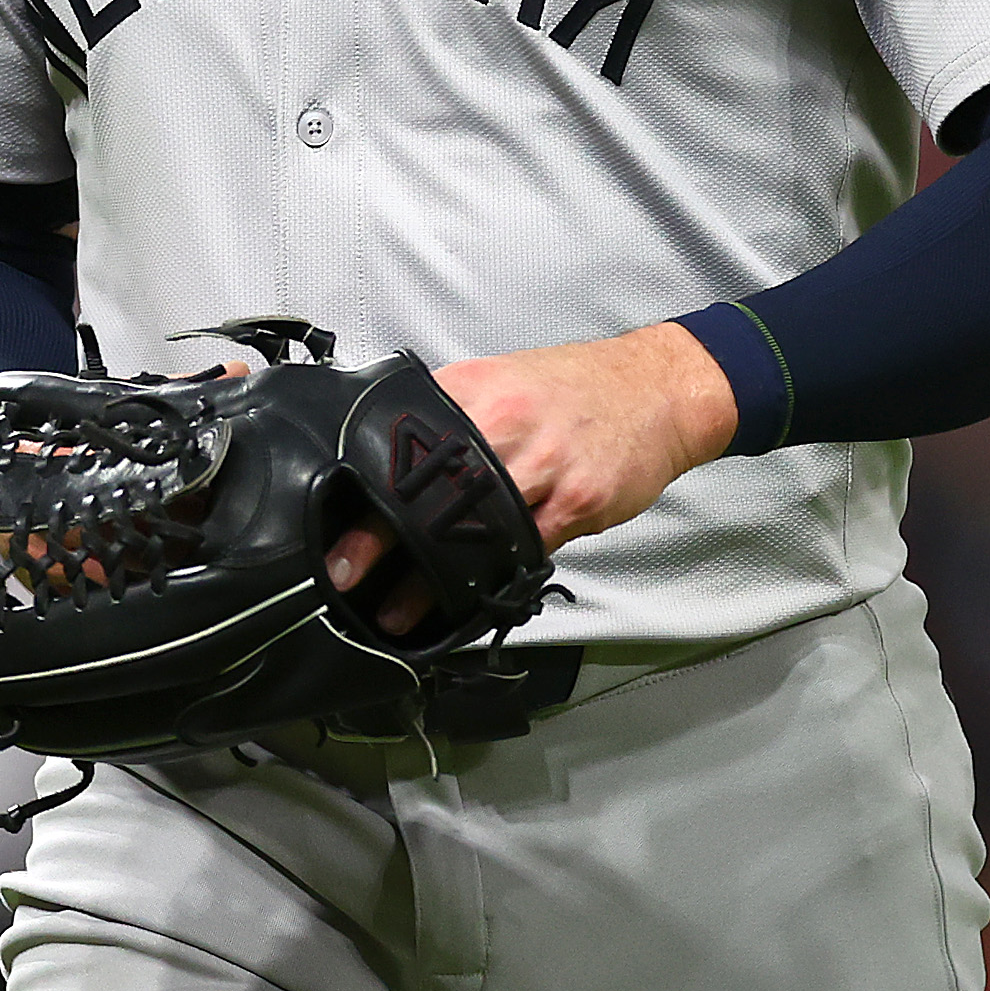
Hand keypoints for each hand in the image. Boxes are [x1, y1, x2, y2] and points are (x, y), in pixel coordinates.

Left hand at [328, 324, 736, 632]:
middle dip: (382, 538)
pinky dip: (494, 575)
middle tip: (344, 575)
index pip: (402, 443)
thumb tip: (390, 457)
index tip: (332, 527)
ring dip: (431, 575)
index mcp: (475, 390)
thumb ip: (450, 414)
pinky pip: (526, 548)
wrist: (657, 388)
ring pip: (473, 529)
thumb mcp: (503, 380)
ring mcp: (543, 464)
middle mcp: (503, 423)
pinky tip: (468, 597)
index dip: (362, 490)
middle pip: (429, 490)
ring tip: (396, 610)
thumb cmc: (577, 389)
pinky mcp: (578, 500)